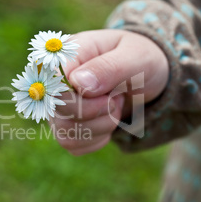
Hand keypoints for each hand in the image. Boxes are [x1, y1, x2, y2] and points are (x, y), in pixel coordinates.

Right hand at [51, 29, 168, 155]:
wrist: (147, 75)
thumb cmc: (140, 58)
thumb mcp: (136, 56)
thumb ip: (108, 67)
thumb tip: (78, 83)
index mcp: (66, 56)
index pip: (52, 84)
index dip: (78, 98)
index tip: (107, 95)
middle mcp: (55, 82)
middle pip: (58, 112)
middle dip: (96, 113)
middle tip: (117, 98)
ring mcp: (58, 106)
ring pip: (65, 133)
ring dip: (100, 128)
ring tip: (114, 106)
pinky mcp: (66, 126)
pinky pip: (73, 145)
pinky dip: (97, 139)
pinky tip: (108, 120)